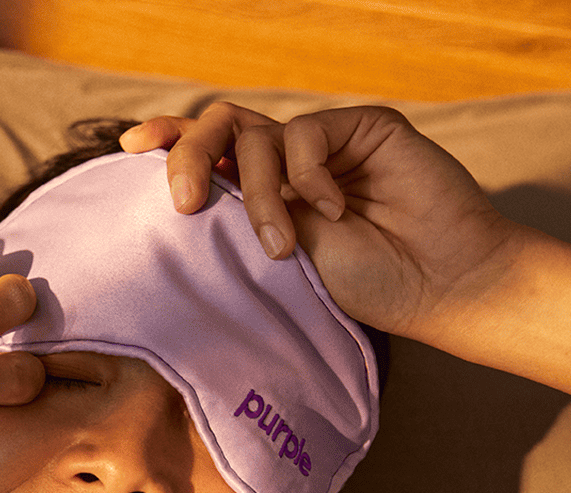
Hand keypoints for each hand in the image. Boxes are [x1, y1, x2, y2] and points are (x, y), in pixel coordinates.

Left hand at [119, 102, 528, 339]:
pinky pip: (306, 133)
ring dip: (257, 194)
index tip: (127, 151)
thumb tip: (184, 203)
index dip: (167, 141)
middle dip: (188, 157)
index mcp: (266, 192)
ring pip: (257, 136)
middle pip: (219, 127)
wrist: (442, 285)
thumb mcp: (281, 261)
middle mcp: (291, 161)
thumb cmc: (368, 287)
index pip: (207, 151)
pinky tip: (336, 212)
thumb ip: (241, 221)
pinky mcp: (364, 126)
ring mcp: (327, 142)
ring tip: (281, 247)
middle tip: (183, 204)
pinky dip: (308, 176)